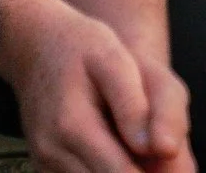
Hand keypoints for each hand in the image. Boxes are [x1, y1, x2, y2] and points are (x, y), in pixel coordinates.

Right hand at [0, 0, 194, 172]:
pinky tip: (120, 151)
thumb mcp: (115, 59)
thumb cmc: (80, 47)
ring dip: (124, 170)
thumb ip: (136, 105)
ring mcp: (46, 164)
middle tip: (161, 157)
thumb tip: (160, 148)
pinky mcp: (46, 168)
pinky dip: (106, 170)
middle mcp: (53, 153)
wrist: (36, 45)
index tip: (169, 158)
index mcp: (73, 126)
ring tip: (140, 148)